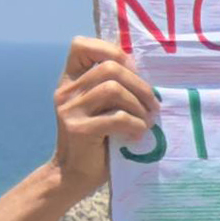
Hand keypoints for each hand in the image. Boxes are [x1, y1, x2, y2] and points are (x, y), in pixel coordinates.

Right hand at [51, 38, 155, 190]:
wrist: (75, 175)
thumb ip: (114, 87)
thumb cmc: (99, 140)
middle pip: (109, 68)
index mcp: (71, 80)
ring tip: (146, 121)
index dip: (110, 50)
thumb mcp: (104, 108)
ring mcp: (69, 109)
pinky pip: (117, 117)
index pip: (81, 46)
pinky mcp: (78, 129)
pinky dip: (135, 125)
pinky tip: (138, 135)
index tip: (131, 70)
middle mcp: (66, 91)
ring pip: (113, 89)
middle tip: (153, 106)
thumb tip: (144, 66)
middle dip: (140, 85)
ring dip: (139, 106)